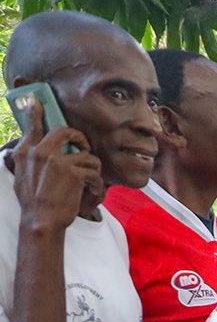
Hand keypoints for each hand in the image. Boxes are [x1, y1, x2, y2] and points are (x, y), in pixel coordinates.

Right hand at [10, 99, 98, 233]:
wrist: (41, 219)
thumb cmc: (32, 202)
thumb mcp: (20, 176)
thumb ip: (23, 160)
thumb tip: (15, 150)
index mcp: (25, 152)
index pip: (31, 127)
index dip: (35, 112)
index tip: (36, 101)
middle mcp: (40, 152)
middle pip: (65, 131)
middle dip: (79, 138)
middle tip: (84, 148)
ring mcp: (57, 161)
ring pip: (86, 154)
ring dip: (92, 166)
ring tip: (89, 177)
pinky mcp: (74, 172)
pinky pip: (94, 171)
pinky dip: (97, 181)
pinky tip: (92, 189)